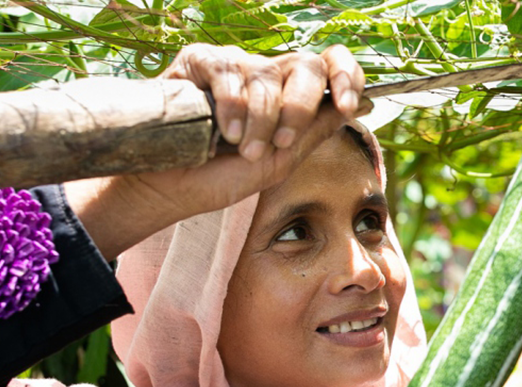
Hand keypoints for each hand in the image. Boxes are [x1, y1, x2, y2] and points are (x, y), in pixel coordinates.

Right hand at [65, 44, 368, 260]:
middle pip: (306, 66)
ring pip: (267, 75)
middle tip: (282, 141)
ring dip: (260, 120)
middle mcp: (266, 77)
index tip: (349, 104)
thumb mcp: (278, 162)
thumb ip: (312, 133)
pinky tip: (225, 131)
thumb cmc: (222, 178)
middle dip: (300, 107)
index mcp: (290, 97)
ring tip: (242, 150)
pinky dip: (233, 105)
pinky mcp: (200, 62)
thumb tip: (349, 108)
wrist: (173, 189)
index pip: (329, 67)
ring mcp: (235, 68)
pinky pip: (229, 71)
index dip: (346, 76)